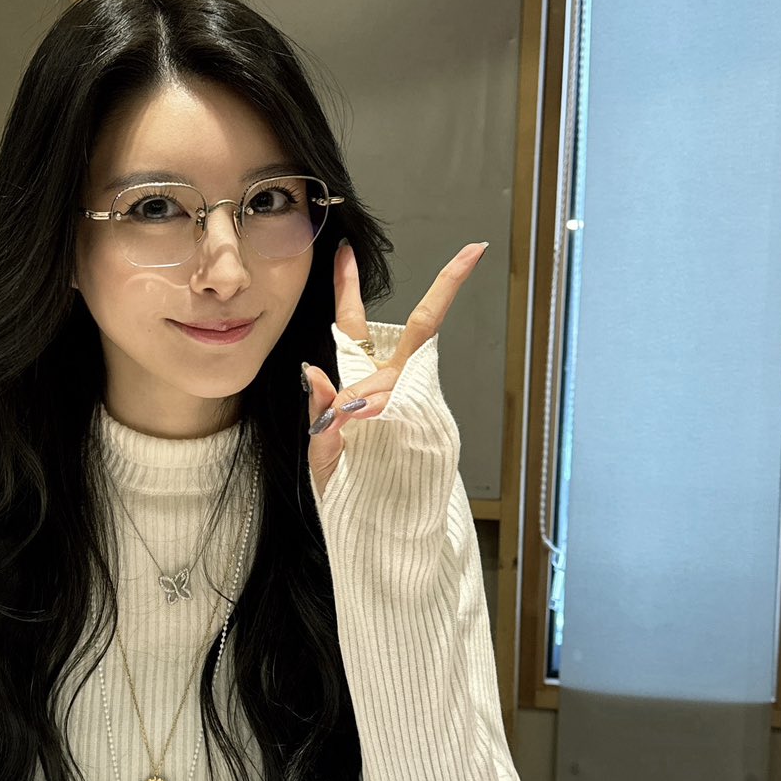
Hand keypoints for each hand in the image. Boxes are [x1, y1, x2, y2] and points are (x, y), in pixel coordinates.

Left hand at [305, 239, 486, 498]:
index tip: (345, 249)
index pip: (353, 323)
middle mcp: (392, 386)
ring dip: (364, 404)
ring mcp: (411, 404)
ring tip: (349, 434)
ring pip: (391, 379)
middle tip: (466, 255)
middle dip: (444, 292)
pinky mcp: (425, 424)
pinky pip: (397, 407)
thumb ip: (319, 413)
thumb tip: (313, 371)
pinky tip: (363, 431)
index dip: (348, 285)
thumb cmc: (346, 489)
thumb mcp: (321, 451)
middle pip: (417, 330)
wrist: (375, 532)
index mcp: (362, 383)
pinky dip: (374, 417)